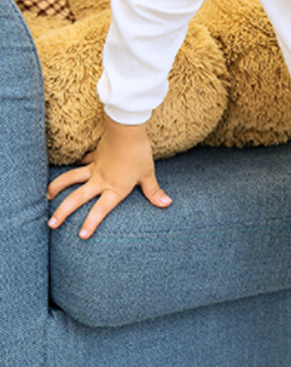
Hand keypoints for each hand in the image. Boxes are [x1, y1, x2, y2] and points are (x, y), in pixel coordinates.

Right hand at [46, 114, 171, 238]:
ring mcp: (95, 167)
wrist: (127, 130)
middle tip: (51, 223)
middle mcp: (100, 180)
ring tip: (47, 196)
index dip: (91, 223)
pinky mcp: (94, 156)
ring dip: (57, 187)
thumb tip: (166, 203)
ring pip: (71, 179)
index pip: (100, 210)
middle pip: (77, 198)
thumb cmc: (139, 154)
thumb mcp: (148, 175)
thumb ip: (154, 192)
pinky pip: (82, 163)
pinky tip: (69, 169)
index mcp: (115, 188)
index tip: (81, 236)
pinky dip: (74, 166)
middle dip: (63, 212)